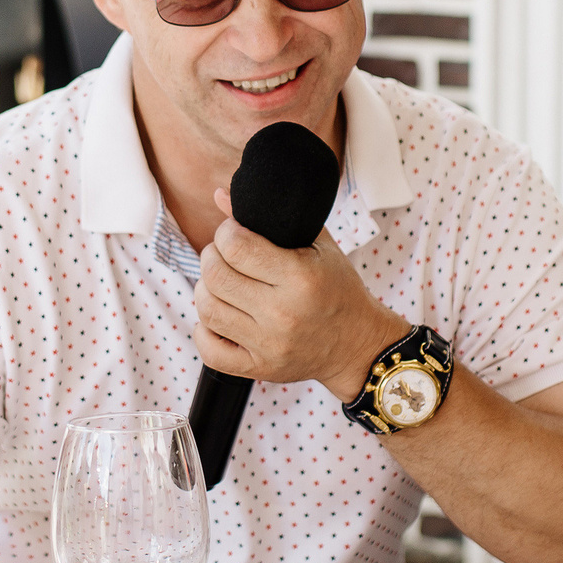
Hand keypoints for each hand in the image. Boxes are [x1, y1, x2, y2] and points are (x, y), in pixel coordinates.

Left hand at [195, 185, 406, 403]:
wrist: (358, 344)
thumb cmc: (338, 288)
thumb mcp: (317, 245)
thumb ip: (271, 218)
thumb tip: (220, 195)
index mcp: (300, 277)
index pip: (235, 245)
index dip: (226, 232)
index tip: (234, 233)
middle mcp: (282, 313)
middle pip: (215, 275)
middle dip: (212, 256)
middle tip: (225, 255)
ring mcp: (269, 344)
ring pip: (207, 309)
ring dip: (207, 290)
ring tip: (224, 284)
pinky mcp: (259, 368)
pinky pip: (209, 350)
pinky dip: (205, 331)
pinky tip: (220, 317)